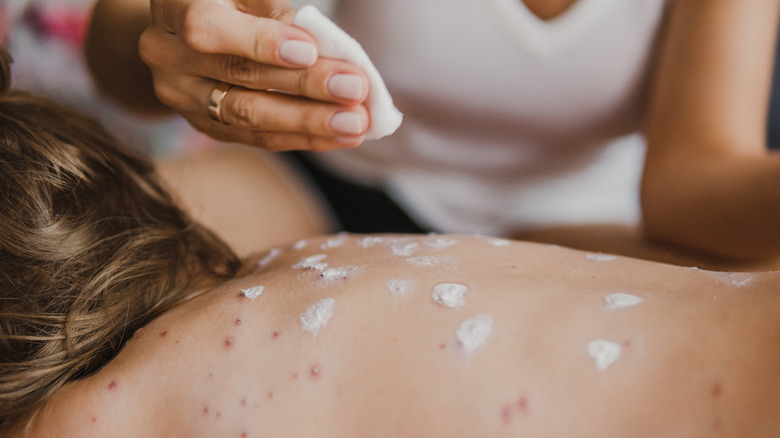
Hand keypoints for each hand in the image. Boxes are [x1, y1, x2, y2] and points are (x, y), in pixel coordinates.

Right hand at [139, 0, 368, 150]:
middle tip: (355, 90)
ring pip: (249, 116)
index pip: (209, 29)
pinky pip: (257, 137)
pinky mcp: (205, 126)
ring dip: (310, 122)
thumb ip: (278, 15)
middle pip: (239, 77)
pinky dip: (303, 137)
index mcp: (174, 8)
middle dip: (303, 87)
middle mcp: (167, 55)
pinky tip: (340, 136)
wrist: (184, 32)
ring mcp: (182, 97)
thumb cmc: (229, 2)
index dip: (260, 42)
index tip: (310, 52)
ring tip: (356, 123)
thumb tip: (328, 49)